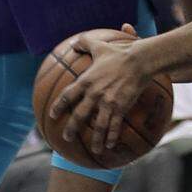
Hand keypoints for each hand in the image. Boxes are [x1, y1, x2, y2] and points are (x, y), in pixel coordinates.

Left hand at [49, 23, 145, 157]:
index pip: (67, 96)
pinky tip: (111, 145)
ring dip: (95, 140)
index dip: (59, 106)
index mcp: (86, 80)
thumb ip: (85, 43)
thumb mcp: (99, 45)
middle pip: (79, 115)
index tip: (52, 115)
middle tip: (66, 137)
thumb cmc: (119, 52)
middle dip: (71, 128)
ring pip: (98, 126)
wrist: (139, 61)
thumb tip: (75, 42)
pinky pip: (115, 125)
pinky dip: (112, 136)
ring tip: (94, 150)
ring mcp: (107, 102)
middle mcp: (94, 94)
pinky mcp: (120, 107)